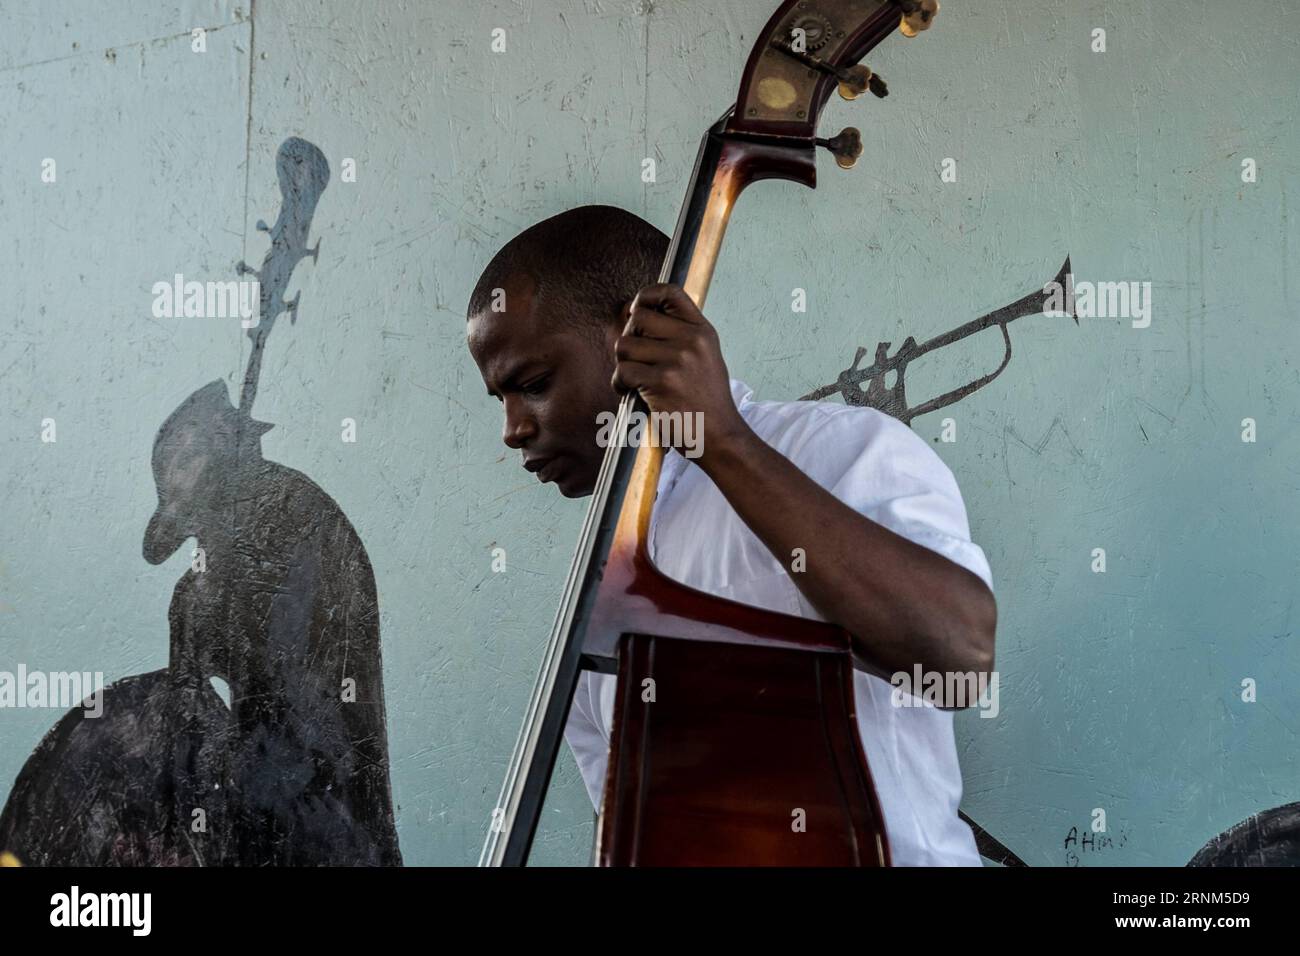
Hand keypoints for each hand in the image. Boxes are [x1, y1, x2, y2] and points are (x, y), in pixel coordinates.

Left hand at [611, 283, 748, 463]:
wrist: (720, 436)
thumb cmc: (706, 402)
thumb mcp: (705, 357)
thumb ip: (680, 335)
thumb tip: (635, 315)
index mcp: (702, 331)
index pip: (670, 292)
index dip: (646, 296)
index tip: (635, 311)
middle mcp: (691, 340)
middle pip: (637, 318)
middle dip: (629, 338)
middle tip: (635, 359)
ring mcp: (677, 360)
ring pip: (624, 345)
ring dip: (623, 364)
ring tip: (635, 380)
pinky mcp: (661, 382)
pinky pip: (622, 371)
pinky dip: (620, 384)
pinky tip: (631, 393)